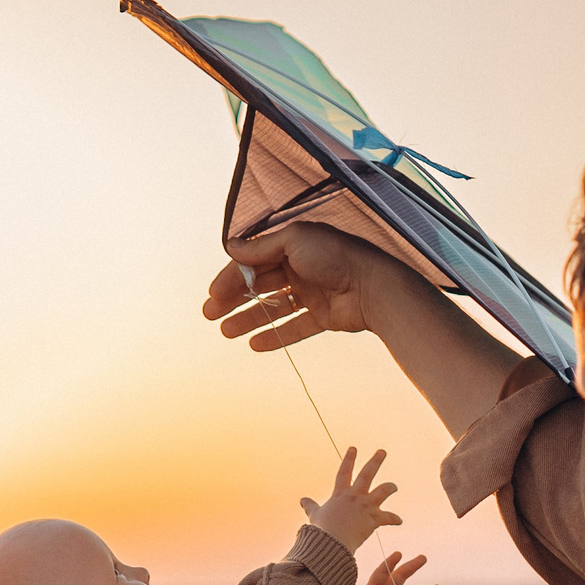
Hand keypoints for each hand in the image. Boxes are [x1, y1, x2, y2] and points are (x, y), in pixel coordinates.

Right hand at [207, 223, 404, 351]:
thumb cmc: (336, 256)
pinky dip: (275, 336)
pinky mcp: (322, 316)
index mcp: (292, 245)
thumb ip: (262, 247)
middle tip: (211, 315)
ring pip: (273, 308)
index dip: (231, 278)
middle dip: (234, 300)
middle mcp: (300, 267)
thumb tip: (232, 247)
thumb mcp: (294, 241)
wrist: (373, 286)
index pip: (252, 262)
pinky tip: (255, 344)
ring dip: (249, 319)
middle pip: (259, 286)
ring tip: (226, 333)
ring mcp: (312, 293)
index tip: (213, 295)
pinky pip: (294, 328)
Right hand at [303, 447, 399, 551]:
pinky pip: (388, 517)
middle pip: (367, 474)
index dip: (349, 459)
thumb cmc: (322, 530)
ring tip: (394, 486)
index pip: (344, 472)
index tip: (354, 448)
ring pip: (383, 490)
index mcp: (340, 493)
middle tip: (382, 451)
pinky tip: (399, 521)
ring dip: (390, 487)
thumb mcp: (315, 515)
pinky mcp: (374, 519)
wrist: (332, 543)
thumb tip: (302, 500)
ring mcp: (365, 506)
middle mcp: (355, 496)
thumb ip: (311, 506)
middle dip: (376, 461)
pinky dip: (394, 519)